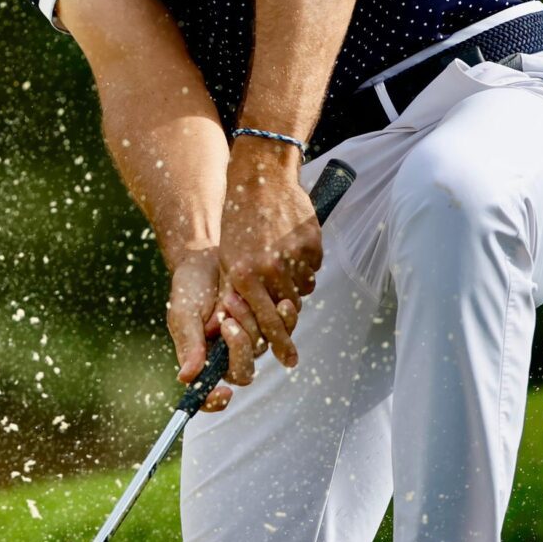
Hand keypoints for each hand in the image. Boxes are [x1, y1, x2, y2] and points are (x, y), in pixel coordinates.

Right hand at [165, 250, 303, 412]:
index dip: (214, 401)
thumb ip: (189, 342)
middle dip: (238, 348)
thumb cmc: (190, 285)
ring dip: (252, 325)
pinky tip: (281, 302)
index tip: (223, 394)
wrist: (210, 256)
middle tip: (226, 321)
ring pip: (262, 349)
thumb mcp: (183, 311)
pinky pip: (283, 329)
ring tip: (234, 297)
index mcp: (202, 359)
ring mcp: (251, 339)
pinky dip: (283, 317)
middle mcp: (228, 355)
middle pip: (242, 373)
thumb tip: (186, 378)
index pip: (206, 393)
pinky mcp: (268, 322)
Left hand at [215, 140, 323, 376]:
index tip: (289, 362)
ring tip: (281, 264)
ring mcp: (294, 257)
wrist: (259, 180)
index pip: (266, 322)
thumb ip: (240, 291)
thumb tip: (254, 324)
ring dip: (295, 286)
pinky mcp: (312, 244)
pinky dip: (305, 266)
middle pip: (288, 310)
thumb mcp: (229, 258)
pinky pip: (313, 269)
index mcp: (244, 275)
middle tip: (289, 336)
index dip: (279, 345)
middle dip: (287, 320)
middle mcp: (270, 269)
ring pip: (303, 290)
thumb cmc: (238, 222)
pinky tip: (291, 248)